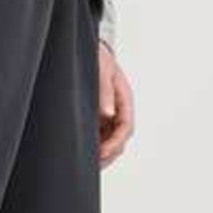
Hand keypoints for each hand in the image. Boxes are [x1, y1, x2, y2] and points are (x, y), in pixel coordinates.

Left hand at [98, 41, 133, 168]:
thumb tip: (108, 113)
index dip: (115, 143)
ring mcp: (109, 112)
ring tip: (90, 162)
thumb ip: (105, 92)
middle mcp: (118, 108)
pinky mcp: (99, 114)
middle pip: (120, 138)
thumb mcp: (101, 71)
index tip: (103, 152)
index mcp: (124, 99)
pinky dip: (96, 144)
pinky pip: (101, 134)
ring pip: (111, 139)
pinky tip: (86, 151)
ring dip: (104, 151)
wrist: (91, 49)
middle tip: (95, 163)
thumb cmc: (99, 57)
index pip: (126, 127)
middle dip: (110, 152)